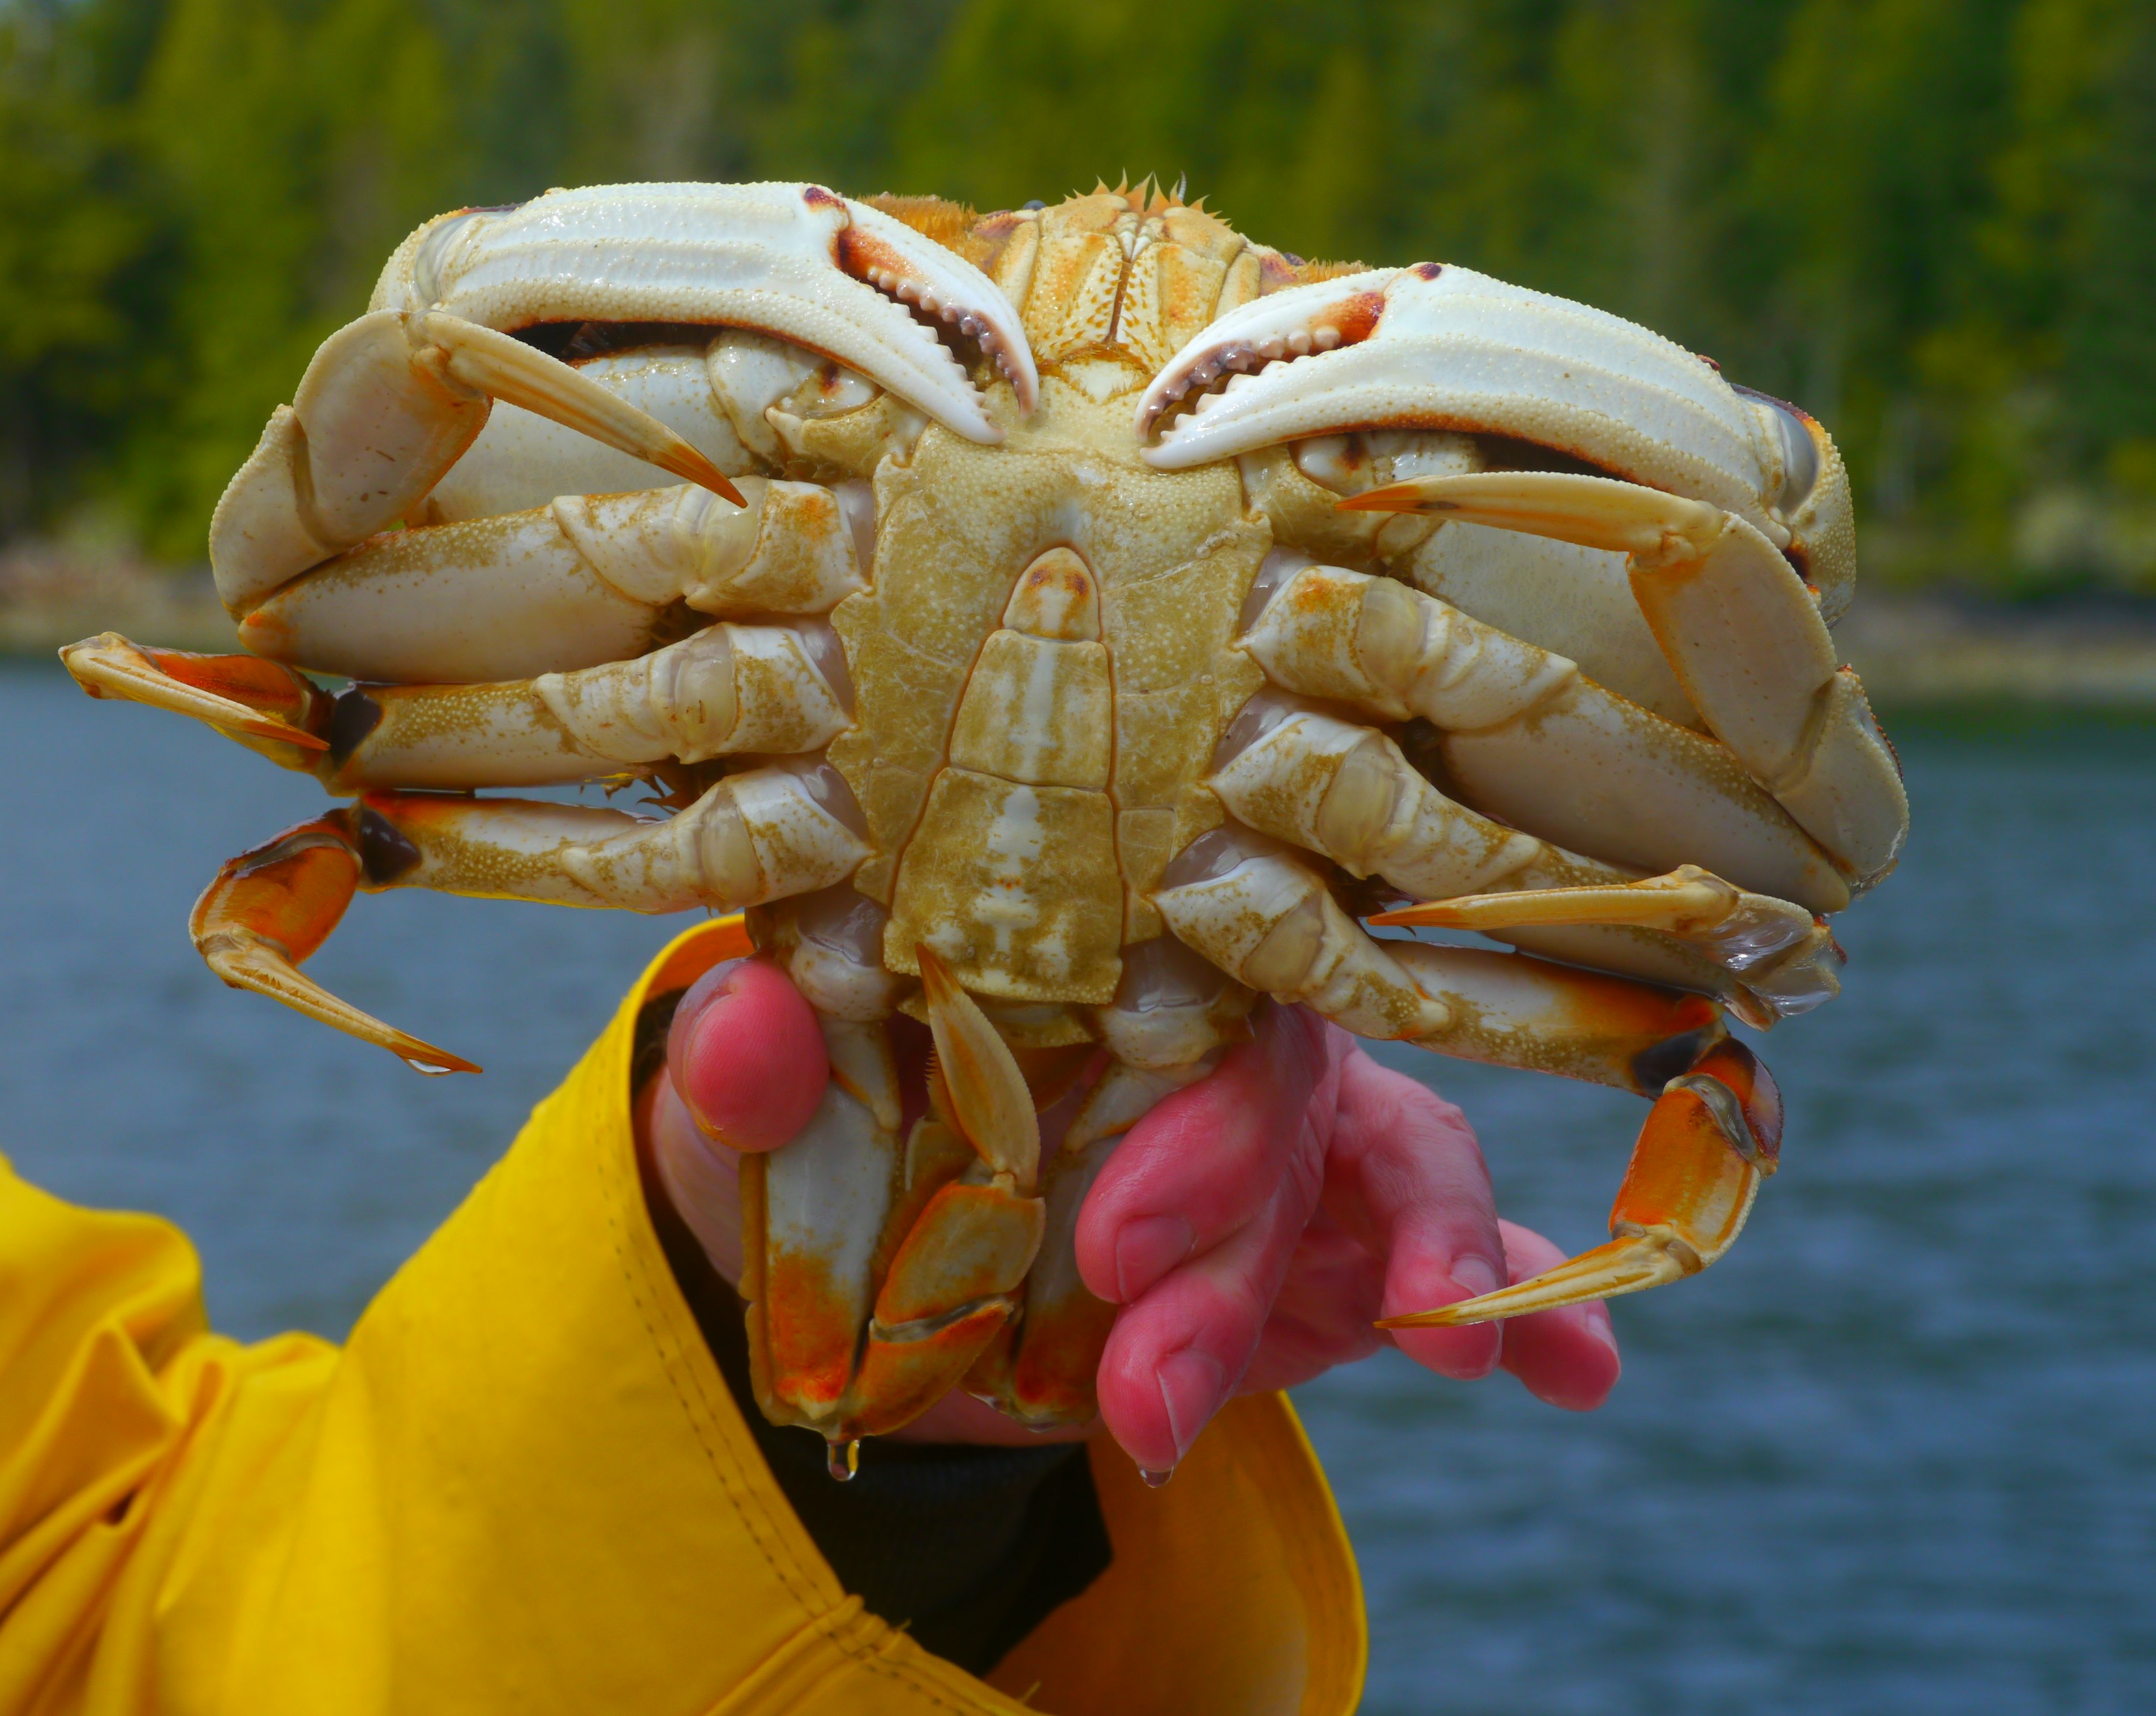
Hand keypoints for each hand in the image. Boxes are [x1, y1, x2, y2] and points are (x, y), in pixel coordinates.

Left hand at [638, 958, 1618, 1470]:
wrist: (858, 1243)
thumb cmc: (823, 1121)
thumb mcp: (770, 1096)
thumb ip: (757, 1061)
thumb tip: (745, 1026)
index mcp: (1084, 949)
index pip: (1177, 985)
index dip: (1171, 1116)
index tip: (1106, 1236)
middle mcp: (1206, 1019)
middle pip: (1277, 1095)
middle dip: (1233, 1242)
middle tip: (1145, 1377)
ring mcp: (1284, 1126)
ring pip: (1385, 1166)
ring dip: (1417, 1266)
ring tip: (1444, 1351)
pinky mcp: (1324, 1235)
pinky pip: (1446, 1246)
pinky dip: (1520, 1300)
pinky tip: (1580, 1369)